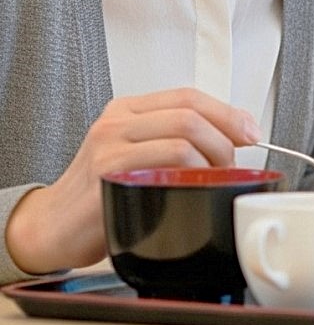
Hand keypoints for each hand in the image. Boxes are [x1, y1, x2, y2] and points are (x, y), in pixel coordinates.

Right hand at [4, 88, 259, 274]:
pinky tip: (192, 189)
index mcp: (127, 111)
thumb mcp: (137, 154)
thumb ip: (175, 139)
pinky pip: (165, 163)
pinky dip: (191, 175)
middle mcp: (116, 122)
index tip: (250, 132)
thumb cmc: (99, 193)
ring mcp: (109, 146)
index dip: (228, 113)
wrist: (51, 227)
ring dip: (212, 159)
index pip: (189, 96)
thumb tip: (234, 137)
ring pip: (183, 135)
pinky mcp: (107, 173)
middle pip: (191, 113)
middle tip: (233, 164)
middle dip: (226, 138)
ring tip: (213, 179)